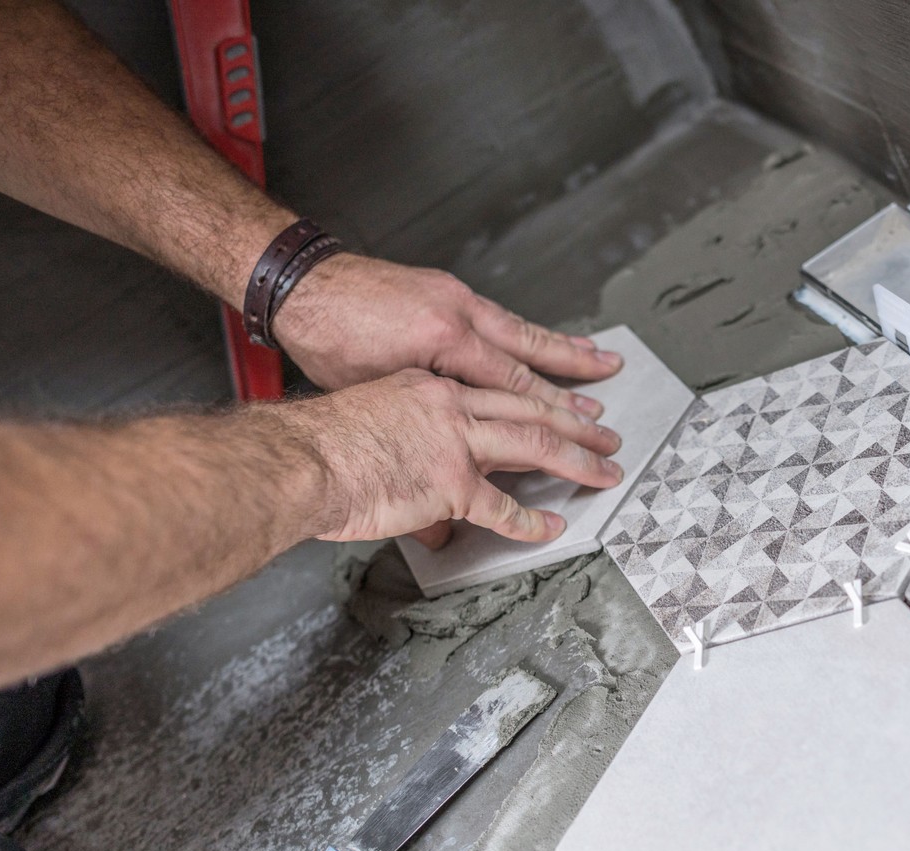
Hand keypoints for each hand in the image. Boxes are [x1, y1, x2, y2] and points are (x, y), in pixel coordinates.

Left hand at [270, 253, 623, 422]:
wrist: (299, 283)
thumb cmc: (326, 340)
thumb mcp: (373, 399)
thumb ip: (417, 443)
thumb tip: (440, 508)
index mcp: (445, 342)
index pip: (515, 387)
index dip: (554, 416)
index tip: (584, 434)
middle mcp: (459, 314)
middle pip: (532, 353)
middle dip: (575, 376)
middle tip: (611, 393)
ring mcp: (454, 297)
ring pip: (520, 329)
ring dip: (561, 348)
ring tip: (598, 359)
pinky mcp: (444, 289)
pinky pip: (499, 315)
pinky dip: (526, 332)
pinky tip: (539, 340)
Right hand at [275, 369, 623, 545]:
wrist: (300, 459)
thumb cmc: (317, 445)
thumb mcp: (370, 419)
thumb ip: (406, 440)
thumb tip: (421, 471)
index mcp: (429, 386)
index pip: (496, 390)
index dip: (536, 399)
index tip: (560, 406)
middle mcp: (450, 405)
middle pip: (531, 409)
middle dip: (577, 422)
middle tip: (606, 433)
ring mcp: (455, 442)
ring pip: (536, 444)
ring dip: (578, 458)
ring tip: (605, 469)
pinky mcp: (452, 482)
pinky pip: (504, 507)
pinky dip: (531, 520)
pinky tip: (552, 526)